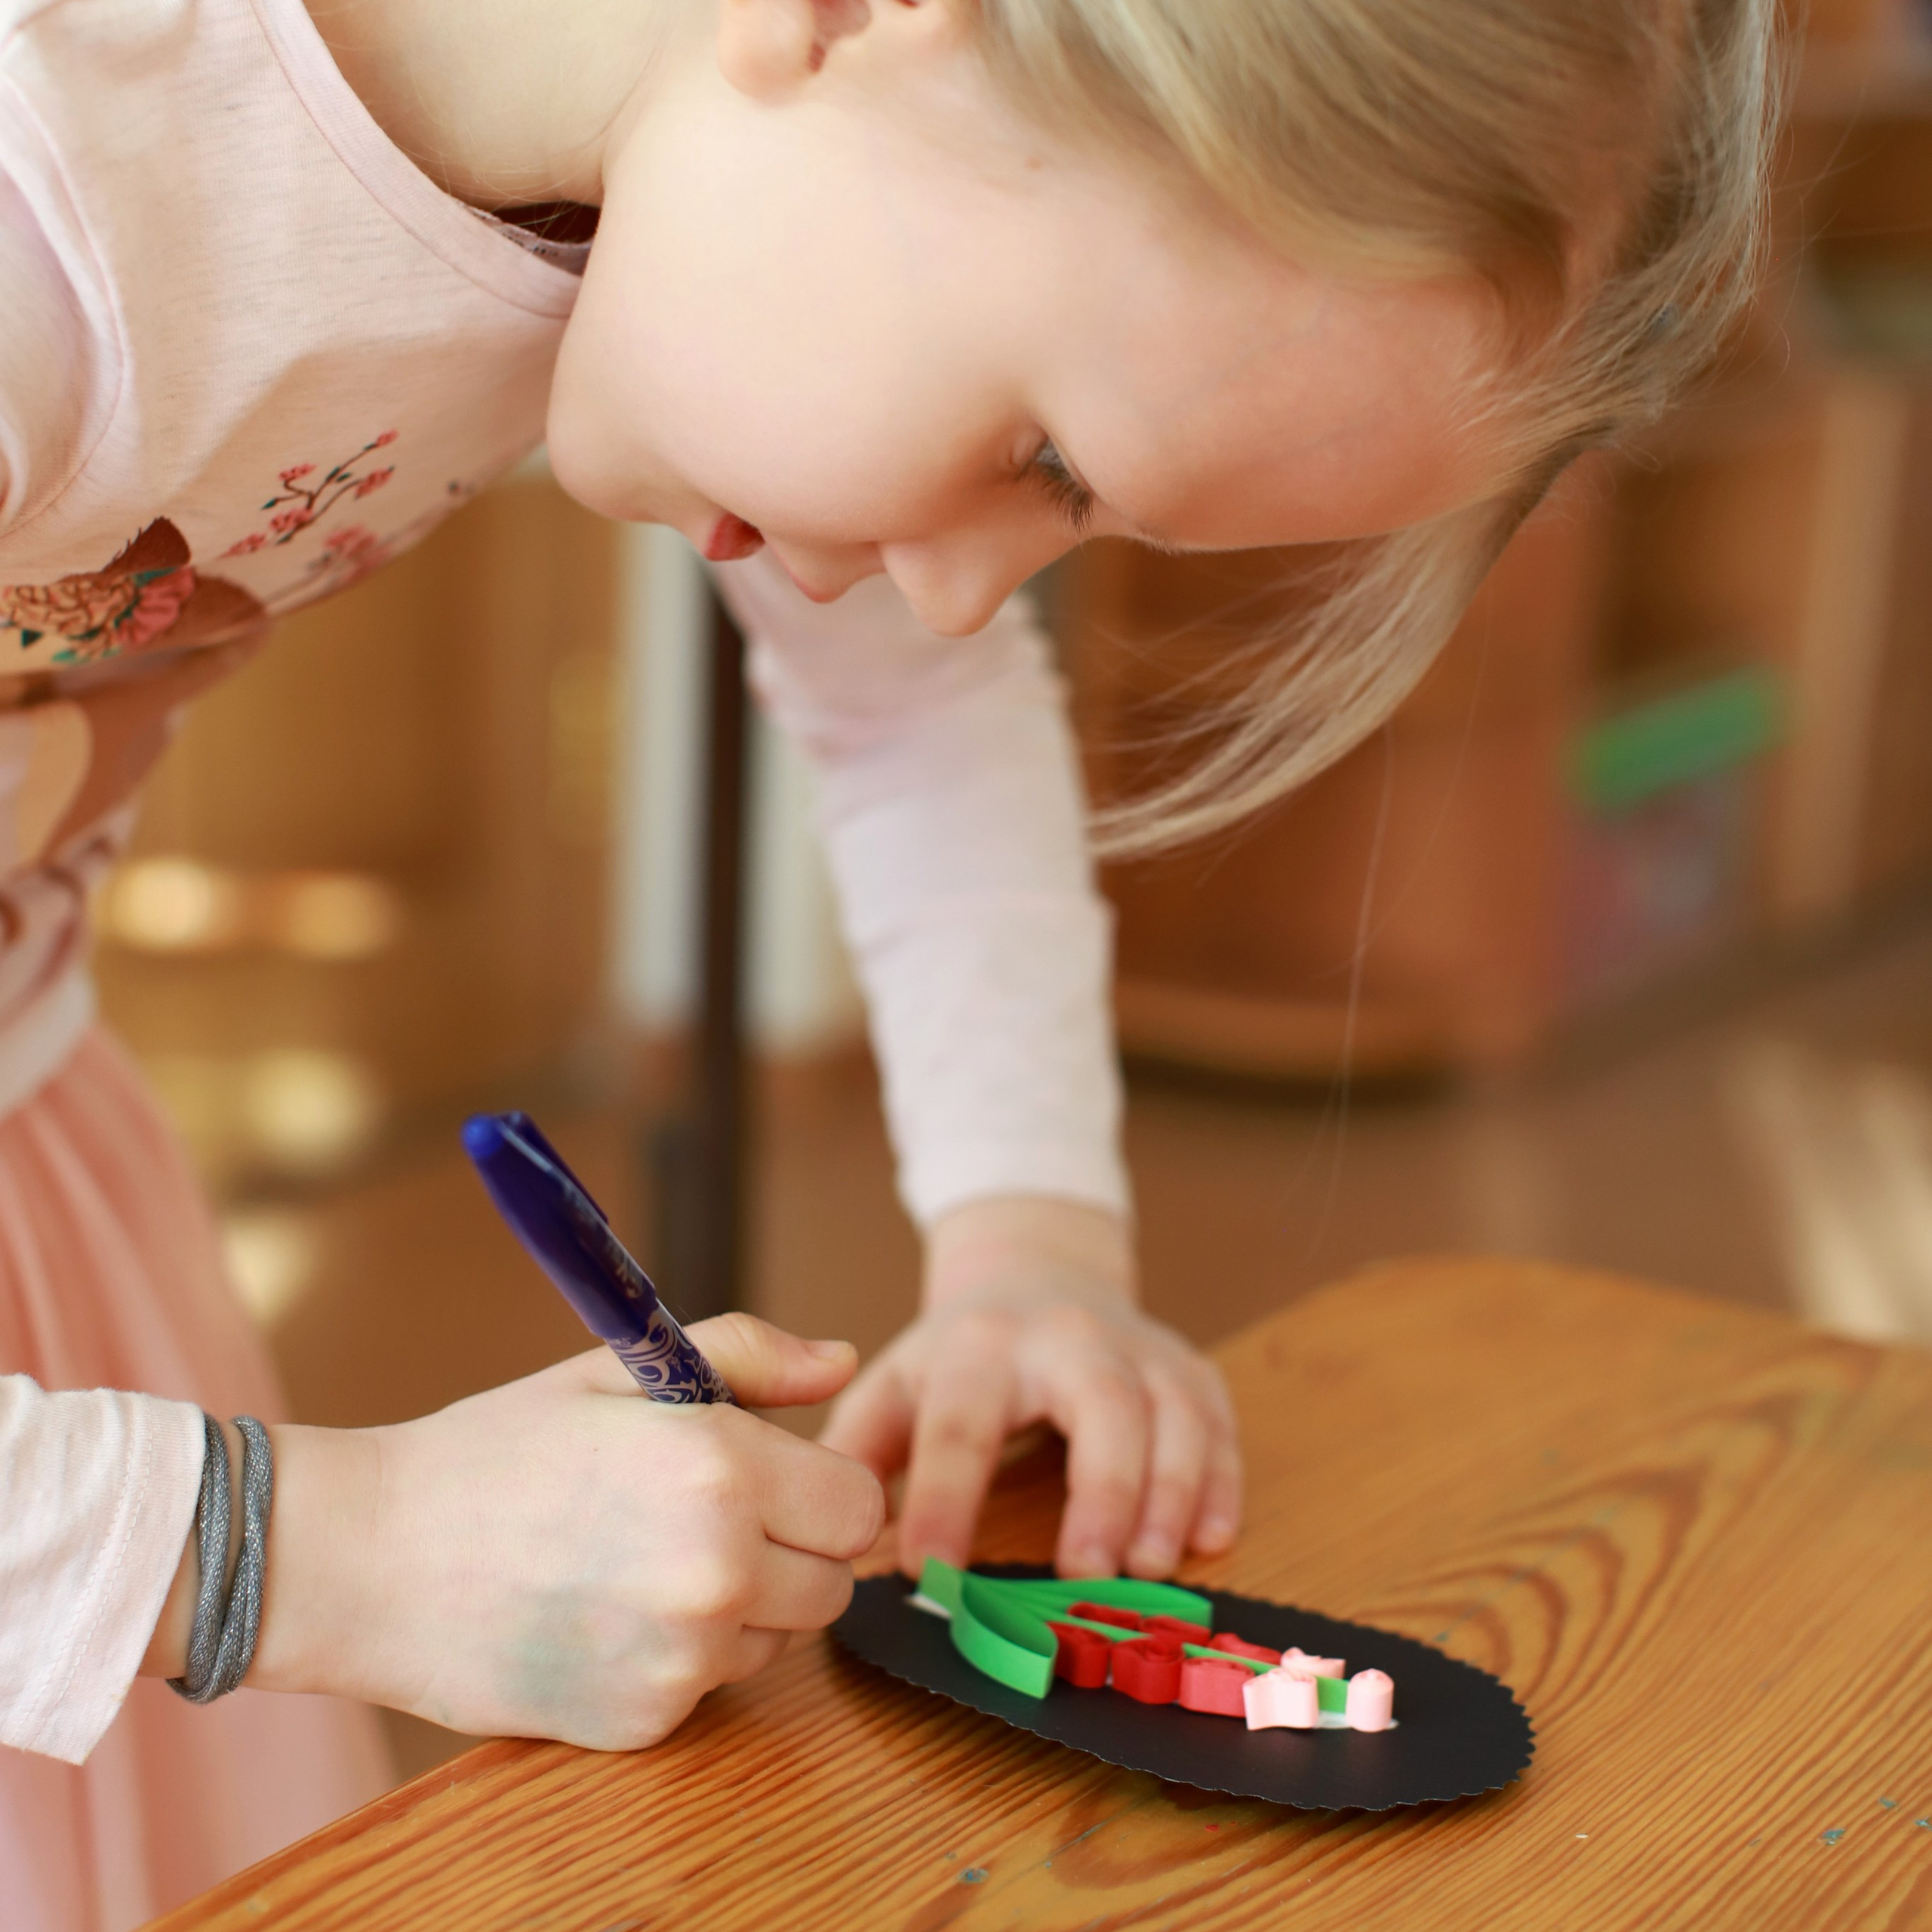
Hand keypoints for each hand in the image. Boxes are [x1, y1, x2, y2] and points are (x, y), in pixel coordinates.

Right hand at [198, 1317, 884, 1749]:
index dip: (823, 1487)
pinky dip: (683, 1658)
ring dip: (744, 1607)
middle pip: (834, 1582)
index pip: (858, 1505)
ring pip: (782, 1638)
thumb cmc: (498, 1452)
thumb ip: (750, 1357)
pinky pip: (715, 1686)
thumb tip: (844, 1363)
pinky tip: (611, 1614)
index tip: (775, 1478)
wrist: (372, 1559)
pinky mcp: (645, 1721)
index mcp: (721, 1469)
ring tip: (648, 1560)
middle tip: (708, 1517)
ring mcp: (681, 1656)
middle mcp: (716, 1569)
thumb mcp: (623, 1371)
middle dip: (792, 1548)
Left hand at [821, 1197, 1241, 1581]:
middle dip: (1099, 1491)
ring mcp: (1140, 1352)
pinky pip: (1220, 1425)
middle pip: (1101, 1405)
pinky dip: (1222, 1484)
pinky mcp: (1191, 1372)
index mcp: (981, 1348)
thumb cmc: (963, 1353)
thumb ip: (858, 1452)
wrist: (1040, 1270)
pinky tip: (1211, 1540)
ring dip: (1170, 1495)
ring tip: (1150, 1569)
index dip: (943, 1497)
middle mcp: (1069, 1339)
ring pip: (1173, 1415)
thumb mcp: (896, 1382)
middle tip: (1086, 1575)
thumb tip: (828, 1535)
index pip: (961, 1424)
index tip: (929, 1572)